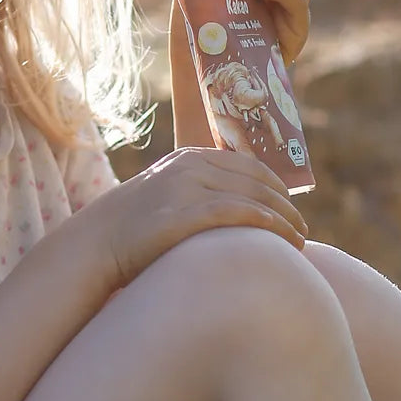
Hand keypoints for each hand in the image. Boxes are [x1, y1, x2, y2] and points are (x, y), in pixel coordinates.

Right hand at [81, 146, 308, 290]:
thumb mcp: (167, 195)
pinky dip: (268, 224)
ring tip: (300, 241)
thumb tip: (236, 207)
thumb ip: (196, 191)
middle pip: (256, 181)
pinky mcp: (184, 214)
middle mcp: (190, 167)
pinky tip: (284, 240)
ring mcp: (186, 188)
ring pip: (253, 197)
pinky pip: (238, 213)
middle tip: (303, 230)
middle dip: (286, 205)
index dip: (277, 186)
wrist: (97, 242)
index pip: (248, 165)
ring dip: (285, 219)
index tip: (291, 208)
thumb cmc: (134, 227)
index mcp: (188, 157)